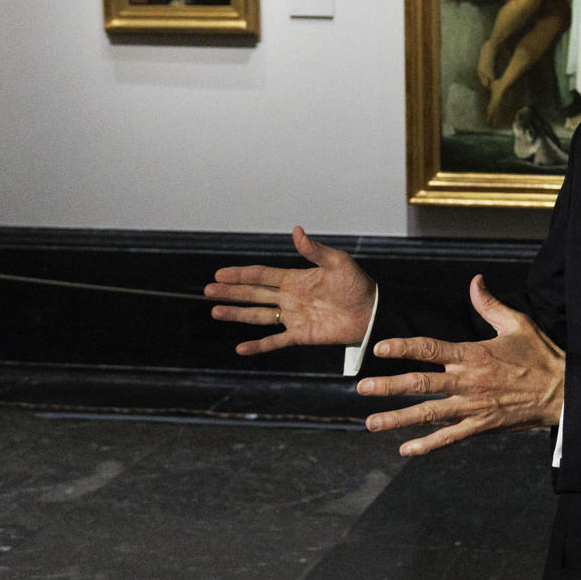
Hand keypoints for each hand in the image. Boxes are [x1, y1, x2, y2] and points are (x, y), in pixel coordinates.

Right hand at [206, 226, 375, 355]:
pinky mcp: (301, 335)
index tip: (220, 274)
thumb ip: (315, 250)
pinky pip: (276, 341)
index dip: (240, 274)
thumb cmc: (358, 285)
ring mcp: (294, 317)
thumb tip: (297, 231)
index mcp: (296, 279)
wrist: (372, 312)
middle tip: (207, 290)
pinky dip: (258, 346)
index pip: (262, 275)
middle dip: (231, 292)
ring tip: (215, 311)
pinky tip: (241, 348)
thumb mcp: (338, 263)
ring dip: (237, 314)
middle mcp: (290, 297)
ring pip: (258, 316)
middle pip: (254, 294)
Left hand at [357, 275, 563, 457]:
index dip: (404, 348)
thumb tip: (475, 281)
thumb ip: (490, 305)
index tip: (380, 348)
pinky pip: (449, 438)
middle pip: (421, 384)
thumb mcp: (517, 323)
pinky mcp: (481, 426)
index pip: (431, 349)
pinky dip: (426, 445)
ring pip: (429, 414)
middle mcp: (469, 382)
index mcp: (474, 354)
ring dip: (398, 419)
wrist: (562, 392)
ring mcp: (473, 407)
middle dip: (389, 386)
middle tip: (363, 389)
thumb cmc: (540, 356)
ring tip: (371, 423)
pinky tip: (405, 450)